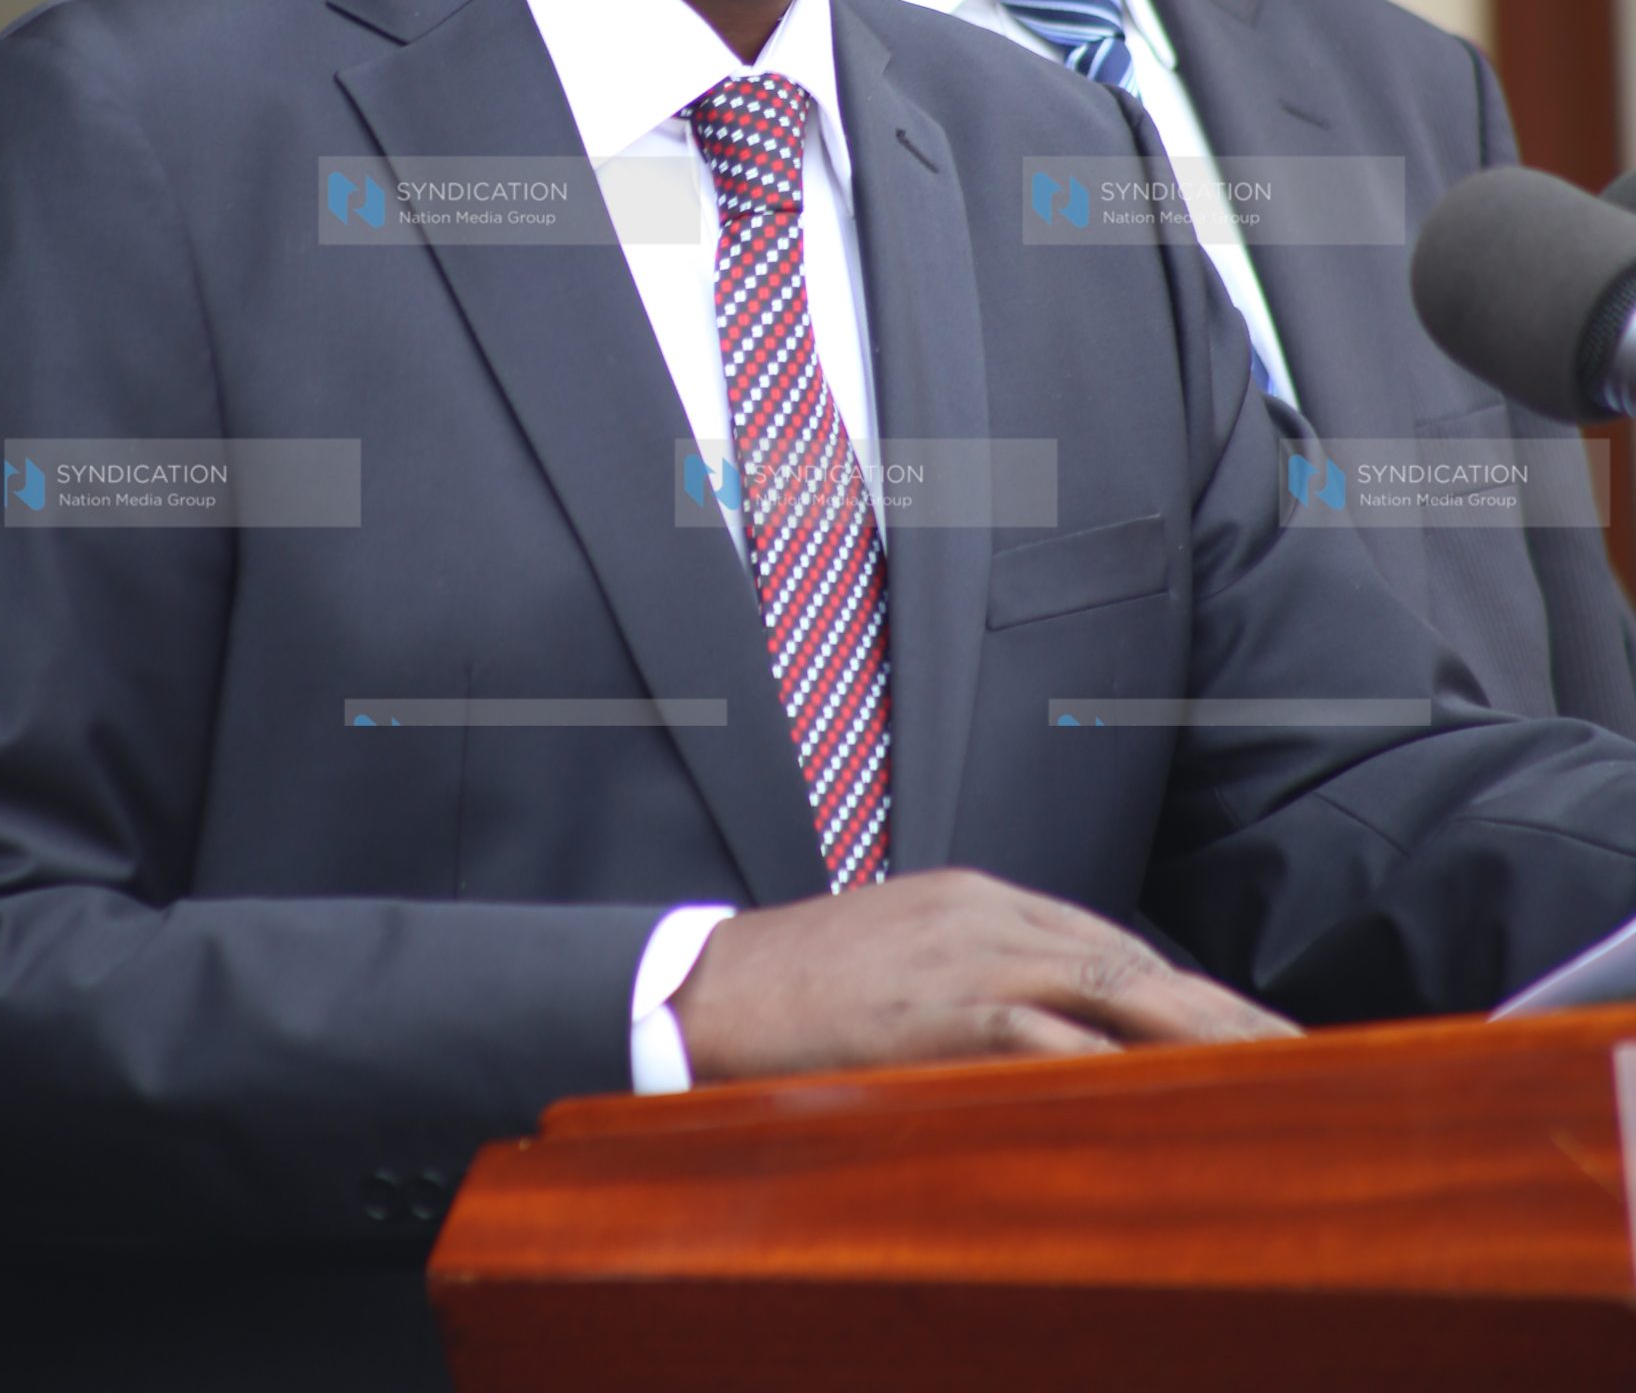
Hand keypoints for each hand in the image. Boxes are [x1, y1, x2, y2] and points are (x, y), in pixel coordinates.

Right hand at [671, 868, 1297, 1081]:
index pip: (1116, 948)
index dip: (1192, 996)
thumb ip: (975, 991)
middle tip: (1307, 1058)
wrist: (692, 990)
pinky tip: (1167, 1097)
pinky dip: (1114, 1063)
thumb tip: (1049, 1050)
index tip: (1256, 1037)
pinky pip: (1044, 1032)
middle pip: (1135, 963)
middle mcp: (988, 915)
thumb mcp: (898, 972)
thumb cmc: (792, 997)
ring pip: (1114, 989)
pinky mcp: (933, 1006)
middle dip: (1224, 1011)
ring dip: (1203, 1037)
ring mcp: (964, 953)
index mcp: (980, 902)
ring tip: (1276, 1078)